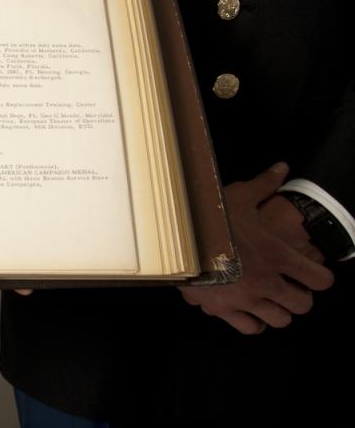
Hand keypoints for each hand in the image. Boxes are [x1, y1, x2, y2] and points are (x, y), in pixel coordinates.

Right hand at [178, 162, 334, 334]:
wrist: (174, 239)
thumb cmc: (209, 217)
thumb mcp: (238, 196)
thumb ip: (264, 185)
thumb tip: (282, 167)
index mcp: (278, 256)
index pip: (320, 280)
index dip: (321, 277)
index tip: (313, 273)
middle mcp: (267, 283)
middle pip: (303, 305)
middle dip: (300, 296)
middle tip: (289, 287)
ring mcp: (246, 300)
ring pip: (280, 320)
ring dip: (277, 310)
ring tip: (270, 301)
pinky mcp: (224, 311)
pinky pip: (251, 328)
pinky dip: (253, 322)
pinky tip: (248, 311)